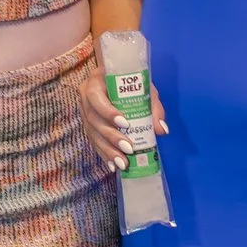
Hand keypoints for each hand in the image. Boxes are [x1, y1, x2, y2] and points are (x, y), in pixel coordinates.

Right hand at [76, 44, 166, 171]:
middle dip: (111, 136)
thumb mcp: (144, 88)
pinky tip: (113, 165)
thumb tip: (161, 130)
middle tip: (129, 149)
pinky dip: (104, 154)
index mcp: (96, 82)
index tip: (125, 123)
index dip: (107, 111)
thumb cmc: (131, 82)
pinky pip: (93, 142)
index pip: (96, 96)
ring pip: (92, 134)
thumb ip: (153, 107)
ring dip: (108, 150)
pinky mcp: (88, 125)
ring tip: (123, 163)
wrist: (116, 81)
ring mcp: (84, 112)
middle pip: (94, 119)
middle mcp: (85, 97)